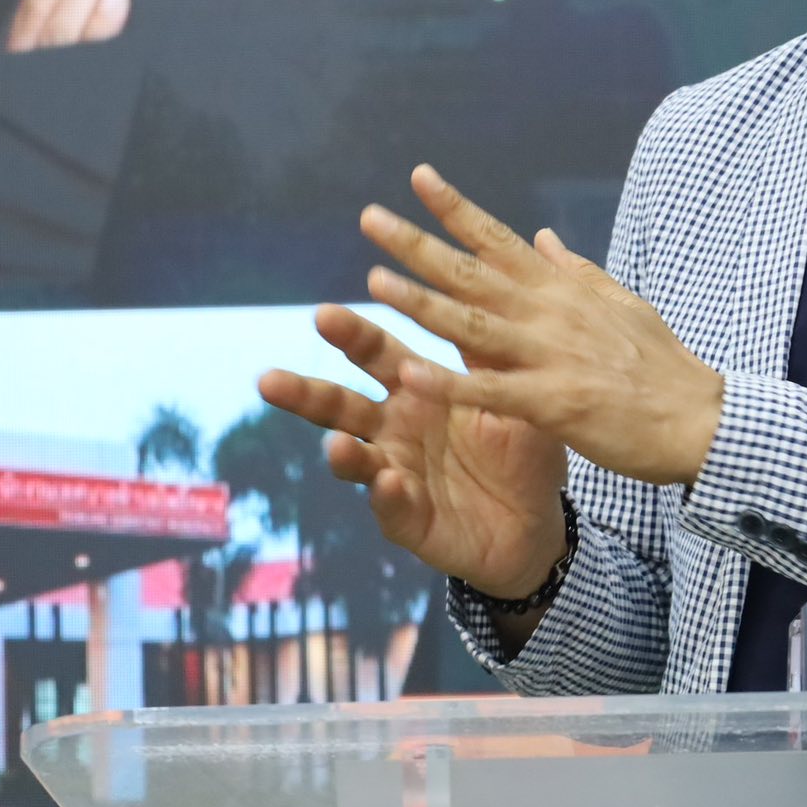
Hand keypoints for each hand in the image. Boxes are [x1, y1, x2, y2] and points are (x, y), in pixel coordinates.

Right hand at [259, 305, 569, 598]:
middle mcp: (395, 428)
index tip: (322, 314)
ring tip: (336, 444)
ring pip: (352, 460)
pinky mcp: (407, 519)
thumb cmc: (518, 449)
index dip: (351, 337)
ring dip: (340, 453)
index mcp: (417, 388)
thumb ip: (487, 352)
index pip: (376, 355)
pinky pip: (391, 506)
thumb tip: (482, 284)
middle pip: (341, 406)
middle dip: (307, 393)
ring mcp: (395, 474)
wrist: (536, 523)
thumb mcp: (510, 393)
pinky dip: (388, 496)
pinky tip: (388, 484)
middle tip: (270, 380)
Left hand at [358, 165, 725, 487]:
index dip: (456, 208)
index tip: (418, 176)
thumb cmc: (660, 364)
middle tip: (369, 217)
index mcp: (561, 289)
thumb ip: (574, 270)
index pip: (498, 239)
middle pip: (471, 273)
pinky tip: (411, 374)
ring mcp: (550, 356)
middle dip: (418, 244)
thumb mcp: (620, 302)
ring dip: (421, 303)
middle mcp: (550, 313)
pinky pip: (492, 392)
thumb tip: (543, 234)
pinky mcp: (555, 403)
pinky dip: (450, 383)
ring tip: (373, 283)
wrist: (698, 418)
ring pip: (472, 325)